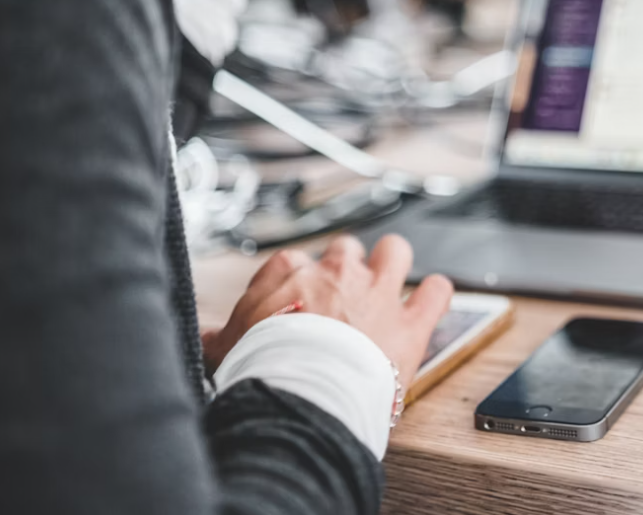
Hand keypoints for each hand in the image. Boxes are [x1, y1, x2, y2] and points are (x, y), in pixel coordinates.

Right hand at [202, 235, 453, 380]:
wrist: (299, 393)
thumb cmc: (263, 368)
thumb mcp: (226, 349)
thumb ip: (219, 336)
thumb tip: (206, 335)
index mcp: (292, 274)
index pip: (294, 264)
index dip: (297, 283)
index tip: (296, 303)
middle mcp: (338, 274)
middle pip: (346, 250)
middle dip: (347, 267)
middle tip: (342, 295)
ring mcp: (378, 293)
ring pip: (395, 252)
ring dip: (394, 263)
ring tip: (390, 281)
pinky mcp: (411, 323)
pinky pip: (436, 292)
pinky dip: (436, 294)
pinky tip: (433, 298)